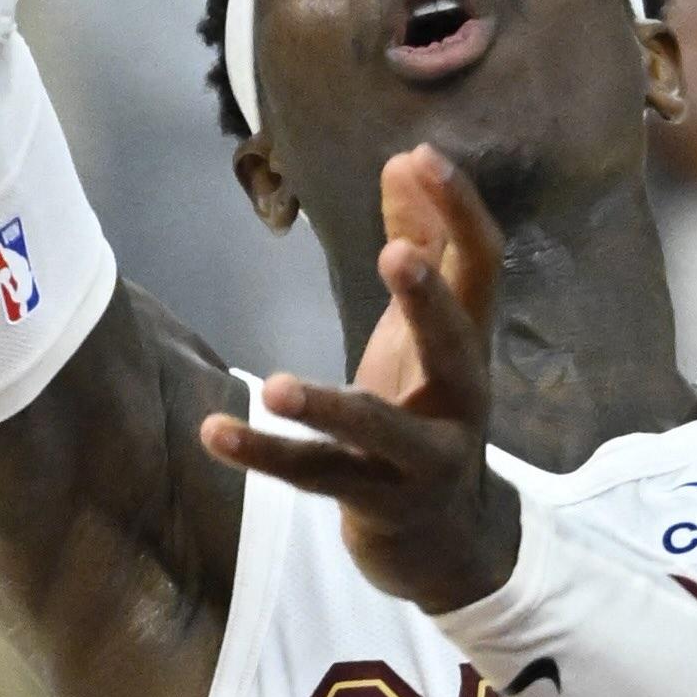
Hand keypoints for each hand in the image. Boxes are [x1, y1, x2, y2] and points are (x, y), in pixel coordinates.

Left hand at [198, 145, 521, 610]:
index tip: (422, 154)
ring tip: (276, 387)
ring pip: (377, 430)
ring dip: (327, 407)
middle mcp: (459, 399)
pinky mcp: (376, 504)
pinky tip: (213, 435)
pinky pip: (315, 478)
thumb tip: (403, 162)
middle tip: (392, 258)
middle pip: (455, 345)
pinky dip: (263, 455)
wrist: (445, 541)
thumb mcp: (425, 333)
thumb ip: (420, 247)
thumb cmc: (426, 412)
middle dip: (427, 301)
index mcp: (470, 344)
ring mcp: (421, 459)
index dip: (459, 209)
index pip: (483, 264)